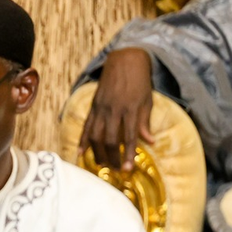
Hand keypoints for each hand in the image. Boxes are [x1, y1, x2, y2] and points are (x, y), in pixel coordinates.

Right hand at [79, 47, 153, 170]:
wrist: (125, 61)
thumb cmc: (140, 82)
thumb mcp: (147, 101)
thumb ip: (145, 122)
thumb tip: (150, 142)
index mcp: (131, 109)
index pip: (130, 137)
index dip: (128, 155)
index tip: (128, 169)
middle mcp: (114, 110)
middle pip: (110, 139)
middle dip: (112, 157)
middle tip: (116, 169)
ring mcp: (101, 108)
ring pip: (96, 135)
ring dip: (98, 152)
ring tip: (102, 164)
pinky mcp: (93, 106)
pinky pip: (86, 126)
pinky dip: (83, 140)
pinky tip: (81, 152)